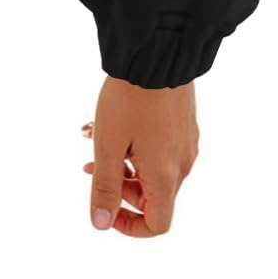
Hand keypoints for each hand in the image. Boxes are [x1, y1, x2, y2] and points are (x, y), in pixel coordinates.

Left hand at [81, 75, 199, 236]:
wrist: (158, 53)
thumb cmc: (131, 99)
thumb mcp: (108, 145)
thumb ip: (105, 187)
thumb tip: (100, 224)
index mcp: (166, 176)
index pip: (157, 224)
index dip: (129, 226)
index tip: (105, 208)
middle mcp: (182, 164)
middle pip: (154, 197)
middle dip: (120, 188)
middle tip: (91, 165)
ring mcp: (186, 143)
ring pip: (153, 169)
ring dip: (123, 163)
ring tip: (94, 137)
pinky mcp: (184, 125)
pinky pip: (160, 148)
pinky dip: (135, 146)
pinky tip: (110, 123)